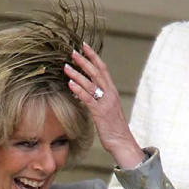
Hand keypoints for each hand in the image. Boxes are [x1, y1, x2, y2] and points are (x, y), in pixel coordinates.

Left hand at [64, 43, 143, 167]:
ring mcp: (106, 103)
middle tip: (72, 51)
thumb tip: (84, 89)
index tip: (84, 46)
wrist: (122, 142)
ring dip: (77, 74)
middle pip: (96, 72)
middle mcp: (110, 94)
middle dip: (84, 61)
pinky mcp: (100, 113)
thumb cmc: (113, 127)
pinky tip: (70, 84)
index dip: (93, 56)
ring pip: (90, 84)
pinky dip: (79, 90)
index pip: (103, 69)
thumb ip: (98, 97)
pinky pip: (88, 99)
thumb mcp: (106, 108)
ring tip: (66, 66)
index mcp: (112, 91)